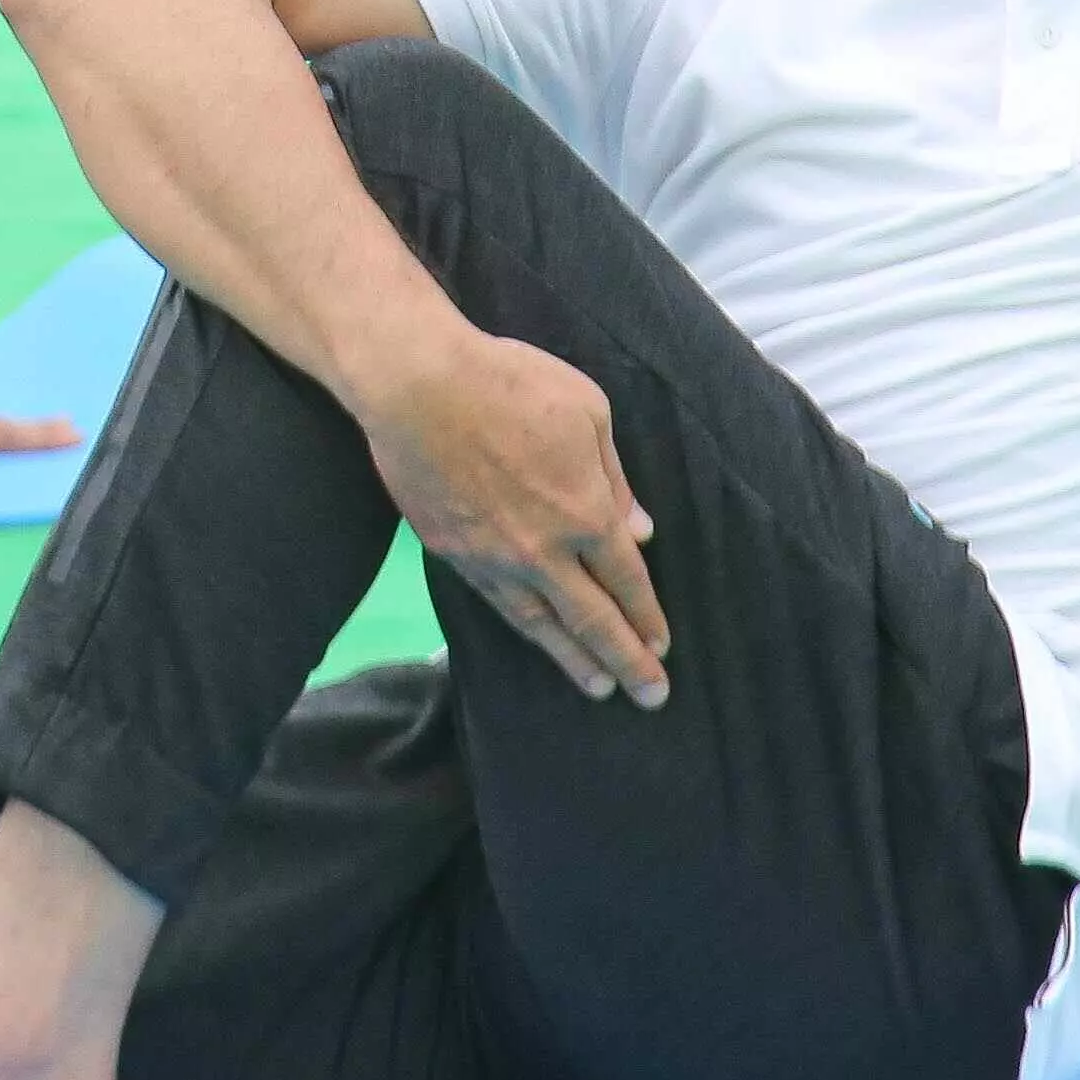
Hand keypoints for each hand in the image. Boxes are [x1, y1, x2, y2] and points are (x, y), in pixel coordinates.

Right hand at [362, 325, 671, 705]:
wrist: (417, 386)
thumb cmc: (510, 382)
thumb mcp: (588, 411)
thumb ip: (615, 477)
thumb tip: (639, 529)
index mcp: (586, 513)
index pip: (627, 580)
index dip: (648, 616)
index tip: (663, 645)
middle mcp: (544, 550)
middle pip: (592, 619)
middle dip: (626, 660)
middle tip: (651, 697)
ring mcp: (493, 558)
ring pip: (541, 624)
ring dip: (574, 660)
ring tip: (598, 688)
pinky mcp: (451, 554)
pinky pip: (497, 603)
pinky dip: (524, 629)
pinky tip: (535, 638)